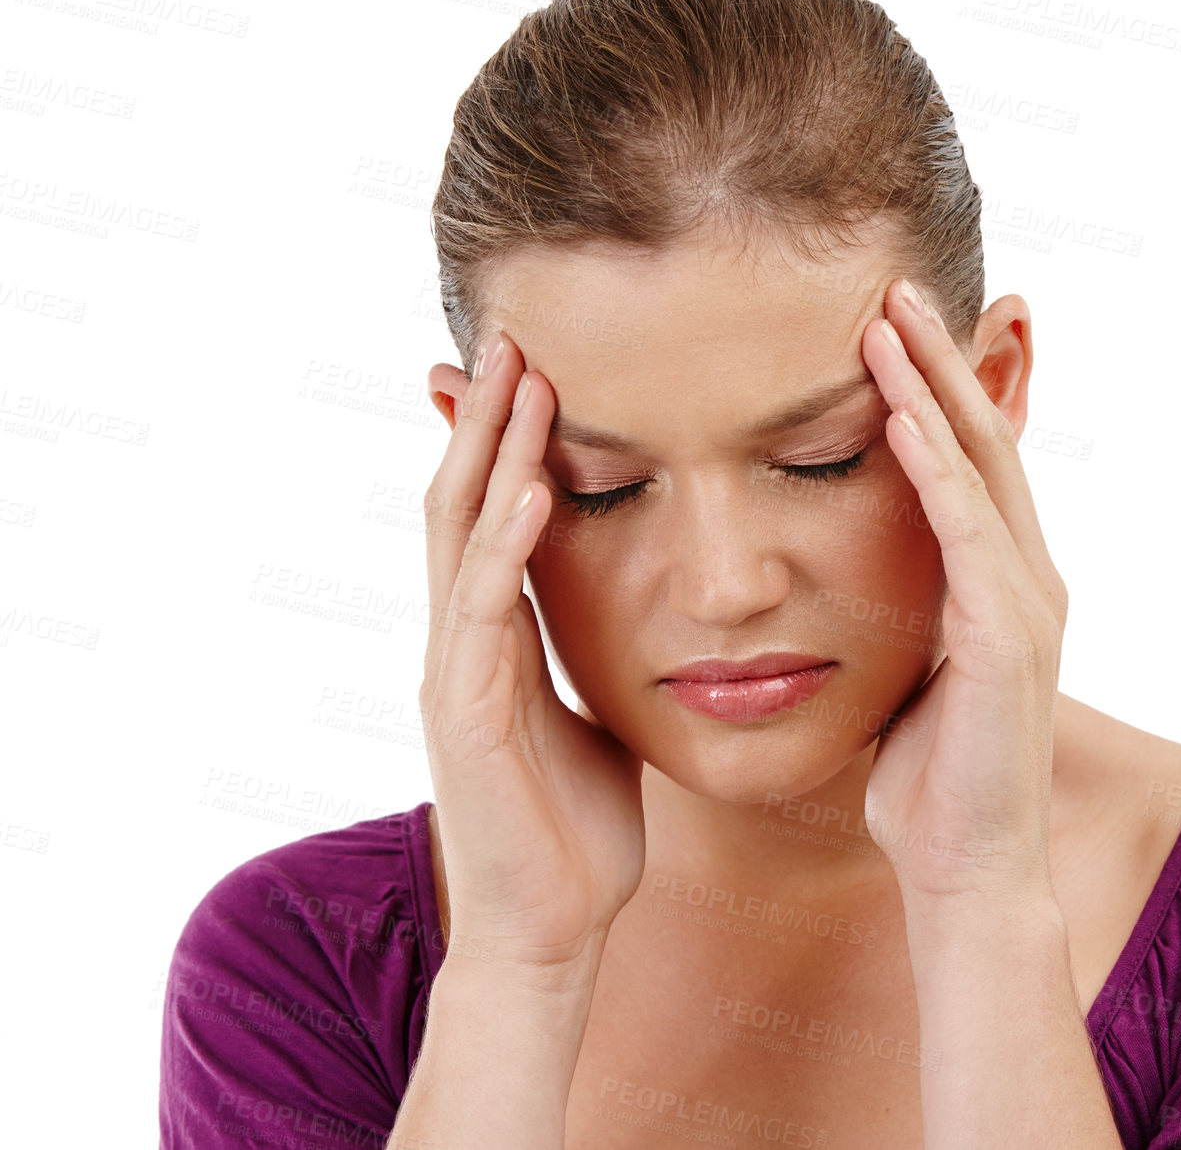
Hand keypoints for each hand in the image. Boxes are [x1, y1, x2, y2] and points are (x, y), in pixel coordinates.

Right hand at [420, 332, 644, 974]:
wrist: (552, 931)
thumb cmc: (577, 830)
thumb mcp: (595, 717)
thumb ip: (597, 659)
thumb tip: (643, 614)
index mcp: (495, 641)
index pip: (493, 515)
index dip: (508, 441)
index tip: (539, 365)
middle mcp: (462, 643)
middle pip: (461, 502)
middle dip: (485, 418)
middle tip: (512, 332)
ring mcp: (454, 676)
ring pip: (460, 538)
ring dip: (489, 454)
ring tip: (520, 378)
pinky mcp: (464, 718)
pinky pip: (483, 614)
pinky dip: (504, 546)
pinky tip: (532, 488)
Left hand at [859, 279, 1067, 903]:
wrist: (969, 871)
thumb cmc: (930, 779)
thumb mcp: (910, 670)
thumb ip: (901, 611)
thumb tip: (849, 576)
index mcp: (1001, 583)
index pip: (968, 464)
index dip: (933, 391)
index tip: (886, 326)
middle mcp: (1027, 579)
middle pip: (985, 443)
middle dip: (940, 362)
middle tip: (895, 285)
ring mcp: (1027, 606)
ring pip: (981, 470)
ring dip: (935, 390)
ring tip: (891, 319)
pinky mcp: (1008, 641)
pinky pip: (967, 536)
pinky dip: (936, 471)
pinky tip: (899, 416)